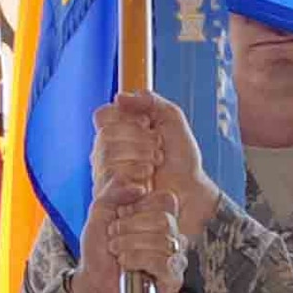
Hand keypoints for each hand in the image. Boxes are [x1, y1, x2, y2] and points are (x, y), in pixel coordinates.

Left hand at [69, 185, 185, 292]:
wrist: (92, 283)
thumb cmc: (99, 251)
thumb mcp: (100, 211)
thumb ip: (116, 190)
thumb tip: (141, 187)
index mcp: (158, 217)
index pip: (166, 200)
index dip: (140, 205)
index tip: (121, 215)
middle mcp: (171, 235)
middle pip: (165, 220)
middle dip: (131, 227)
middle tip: (114, 236)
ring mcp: (175, 257)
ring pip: (164, 241)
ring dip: (130, 244)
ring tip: (116, 251)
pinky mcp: (173, 278)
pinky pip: (164, 262)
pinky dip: (138, 259)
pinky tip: (126, 264)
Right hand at [92, 93, 220, 240]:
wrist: (189, 191)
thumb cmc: (181, 158)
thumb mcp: (171, 118)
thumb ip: (149, 101)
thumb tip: (119, 97)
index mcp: (118, 129)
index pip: (103, 115)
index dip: (125, 118)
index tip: (147, 125)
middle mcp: (106, 150)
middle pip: (105, 136)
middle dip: (138, 141)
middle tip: (158, 150)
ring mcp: (105, 173)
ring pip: (106, 157)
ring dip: (138, 160)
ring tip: (154, 167)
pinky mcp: (108, 195)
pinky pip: (108, 181)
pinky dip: (131, 178)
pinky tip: (145, 183)